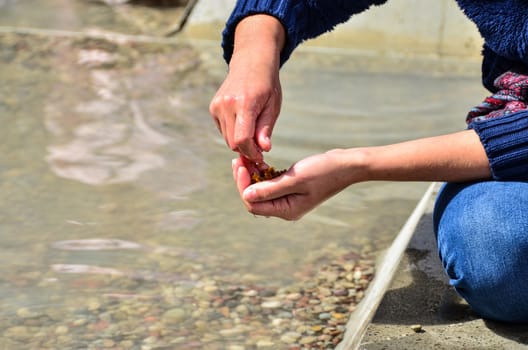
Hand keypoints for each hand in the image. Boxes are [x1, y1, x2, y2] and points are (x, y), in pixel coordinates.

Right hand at [209, 15, 284, 162]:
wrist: (251, 62)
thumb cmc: (267, 84)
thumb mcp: (273, 106)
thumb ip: (265, 129)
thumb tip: (264, 149)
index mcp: (244, 104)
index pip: (242, 140)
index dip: (251, 153)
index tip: (261, 156)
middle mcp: (227, 104)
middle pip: (233, 142)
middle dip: (246, 150)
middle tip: (259, 150)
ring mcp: (217, 106)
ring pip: (227, 138)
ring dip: (240, 143)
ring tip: (254, 136)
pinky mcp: (213, 107)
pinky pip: (223, 130)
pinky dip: (233, 133)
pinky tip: (244, 124)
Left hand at [232, 150, 362, 219]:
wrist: (346, 165)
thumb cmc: (324, 171)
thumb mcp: (295, 179)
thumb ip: (270, 188)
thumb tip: (246, 195)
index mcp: (287, 211)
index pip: (253, 205)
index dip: (243, 186)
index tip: (240, 165)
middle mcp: (285, 209)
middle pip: (255, 198)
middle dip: (245, 179)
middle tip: (238, 159)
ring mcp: (288, 199)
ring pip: (261, 190)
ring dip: (252, 174)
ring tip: (246, 157)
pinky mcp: (291, 189)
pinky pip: (271, 184)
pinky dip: (263, 173)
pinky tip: (260, 161)